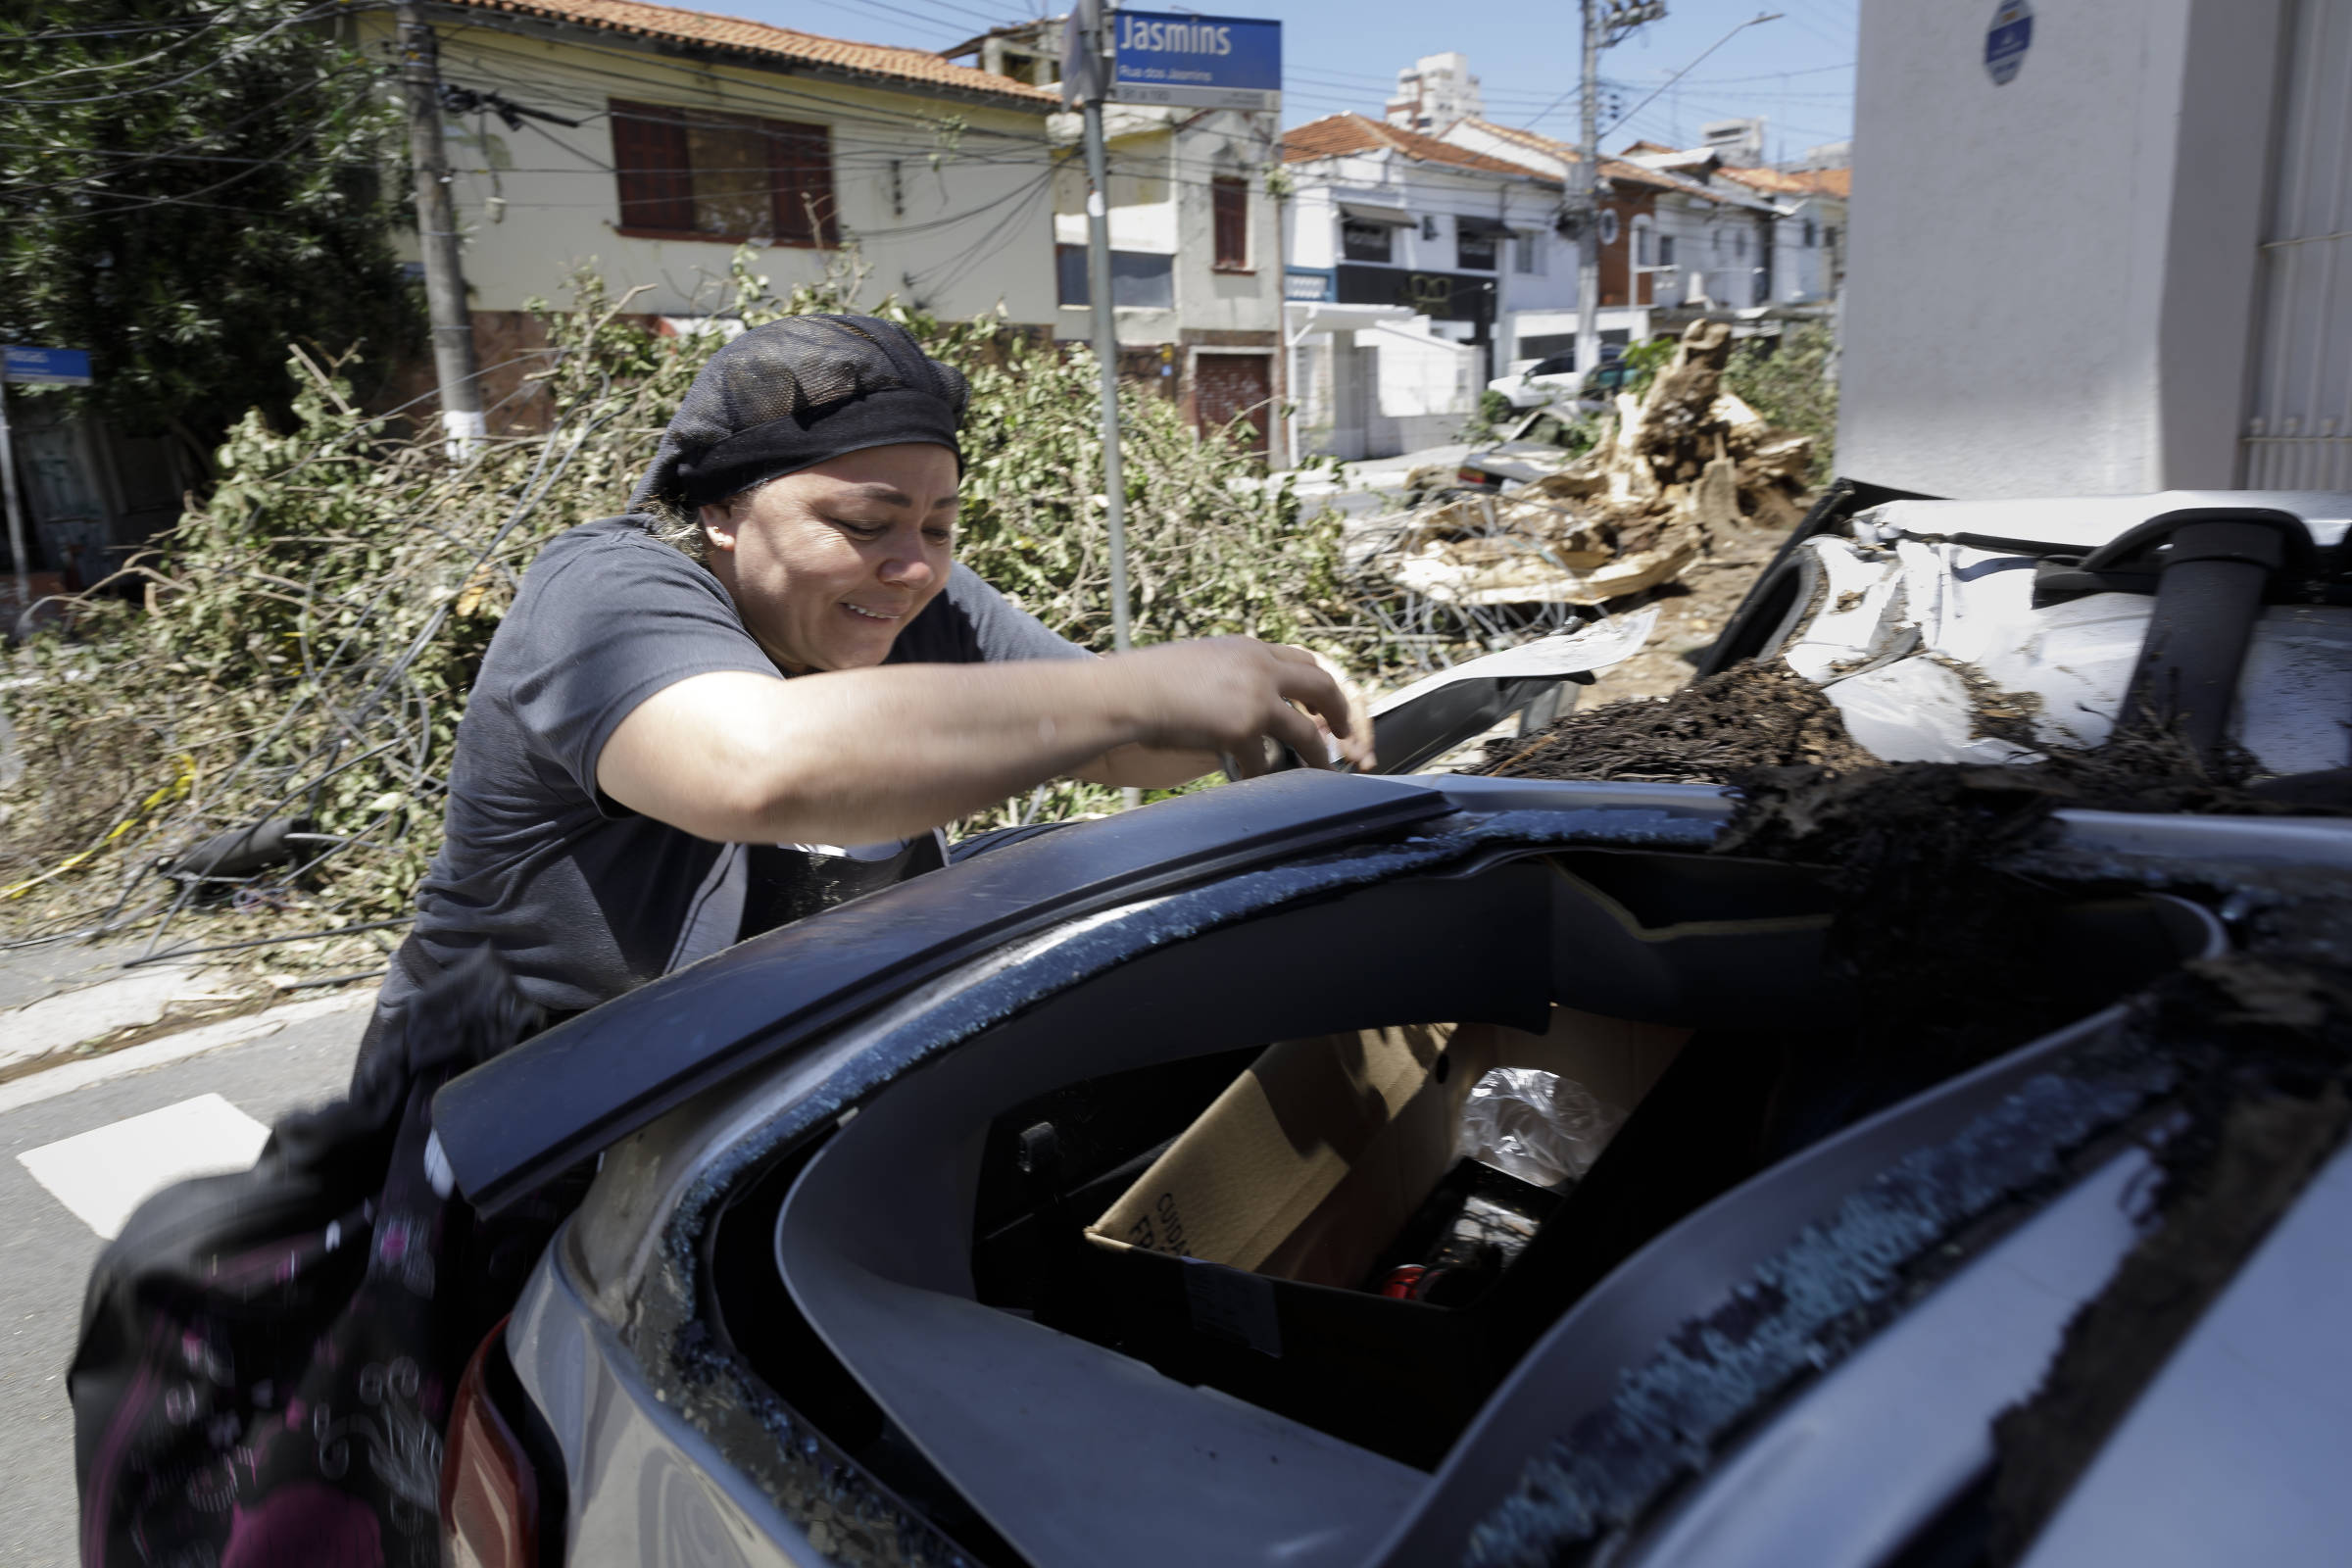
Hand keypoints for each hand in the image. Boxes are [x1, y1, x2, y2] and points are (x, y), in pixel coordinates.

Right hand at [1104, 639, 1375, 776]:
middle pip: (1321, 686)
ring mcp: (1255, 696)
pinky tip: (1255, 782)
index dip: (1318, 684)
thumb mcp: (1201, 662)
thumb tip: (1242, 700)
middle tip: (1344, 732)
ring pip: (1306, 730)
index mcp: (1249, 648)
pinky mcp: (1244, 727)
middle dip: (1339, 711)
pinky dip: (1261, 774)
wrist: (1128, 692)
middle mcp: (1260, 667)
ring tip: (1324, 771)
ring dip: (1319, 754)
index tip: (1322, 703)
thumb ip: (1230, 673)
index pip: (1301, 661)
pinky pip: (1264, 760)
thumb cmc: (1150, 681)